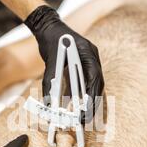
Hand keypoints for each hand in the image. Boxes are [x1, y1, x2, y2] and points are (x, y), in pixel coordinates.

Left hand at [25, 6, 103, 120]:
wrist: (48, 27)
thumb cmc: (50, 42)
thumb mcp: (50, 61)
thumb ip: (50, 80)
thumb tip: (49, 103)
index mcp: (88, 52)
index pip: (94, 78)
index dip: (91, 97)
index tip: (86, 111)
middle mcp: (93, 56)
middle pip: (97, 84)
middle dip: (93, 103)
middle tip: (86, 119)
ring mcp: (91, 59)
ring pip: (95, 84)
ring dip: (90, 100)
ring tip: (84, 116)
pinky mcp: (86, 63)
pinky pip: (88, 81)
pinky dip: (84, 94)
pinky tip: (80, 105)